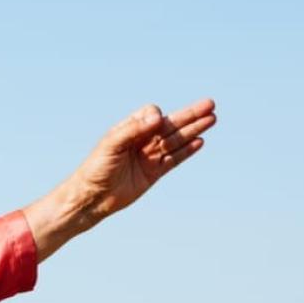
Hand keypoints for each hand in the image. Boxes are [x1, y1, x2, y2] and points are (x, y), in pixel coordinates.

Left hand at [70, 98, 217, 222]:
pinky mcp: (154, 173)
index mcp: (128, 129)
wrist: (91, 198)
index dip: (157, 116)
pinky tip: (200, 141)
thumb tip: (158, 117)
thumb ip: (133, 130)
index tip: (157, 122)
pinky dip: (186, 151)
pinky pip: (174, 160)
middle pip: (170, 125)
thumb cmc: (95, 168)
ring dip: (193, 130)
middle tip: (210, 104)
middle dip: (189, 115)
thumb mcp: (111, 145)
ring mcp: (148, 157)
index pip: (150, 115)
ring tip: (212, 119)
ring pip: (175, 141)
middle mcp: (141, 141)